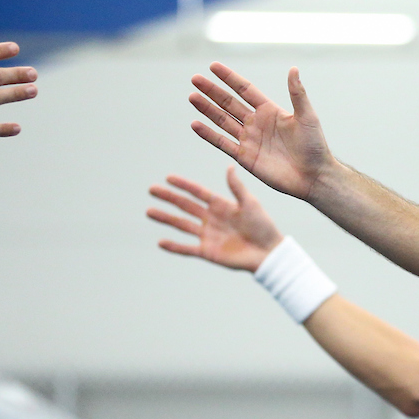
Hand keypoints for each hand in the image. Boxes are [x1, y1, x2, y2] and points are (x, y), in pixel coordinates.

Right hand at [147, 166, 284, 271]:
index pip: (197, 192)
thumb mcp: (250, 203)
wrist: (269, 252)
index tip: (168, 177)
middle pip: (185, 206)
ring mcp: (208, 236)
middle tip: (151, 189)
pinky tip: (161, 242)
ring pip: (182, 225)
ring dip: (166, 219)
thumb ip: (237, 187)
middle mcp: (211, 219)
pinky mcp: (208, 252)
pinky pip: (188, 248)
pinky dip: (174, 246)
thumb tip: (229, 166)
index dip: (184, 185)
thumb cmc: (263, 226)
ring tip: (149, 211)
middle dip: (168, 198)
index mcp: (220, 205)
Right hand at [189, 62, 332, 200]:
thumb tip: (294, 68)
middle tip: (195, 79)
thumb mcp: (307, 116)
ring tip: (192, 96)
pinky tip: (195, 124)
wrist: (313, 176)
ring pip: (222, 121)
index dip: (229, 78)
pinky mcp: (245, 157)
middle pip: (229, 103)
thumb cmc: (315, 146)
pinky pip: (222, 143)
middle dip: (212, 91)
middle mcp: (257, 123)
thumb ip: (297, 94)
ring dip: (207, 109)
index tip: (213, 66)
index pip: (245, 90)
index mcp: (270, 110)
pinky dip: (208, 134)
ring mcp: (249, 140)